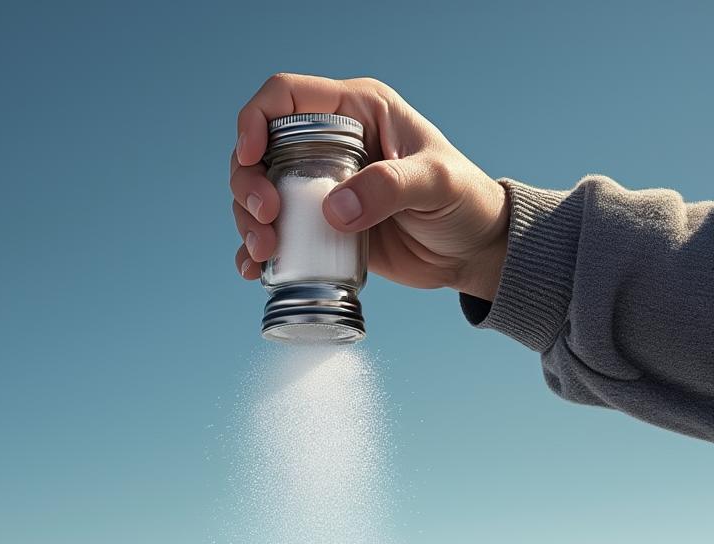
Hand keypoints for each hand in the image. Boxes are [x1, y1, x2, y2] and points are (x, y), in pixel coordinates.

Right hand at [230, 73, 509, 300]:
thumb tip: (333, 210)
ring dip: (248, 222)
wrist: (473, 251)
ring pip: (261, 195)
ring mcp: (322, 189)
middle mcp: (330, 144)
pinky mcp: (322, 230)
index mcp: (356, 111)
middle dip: (248, 184)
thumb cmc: (464, 202)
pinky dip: (258, 253)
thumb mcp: (435, 184)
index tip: (251, 157)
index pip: (285, 97)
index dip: (255, 121)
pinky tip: (255, 270)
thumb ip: (389, 187)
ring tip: (265, 251)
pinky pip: (277, 235)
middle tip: (265, 218)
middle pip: (261, 151)